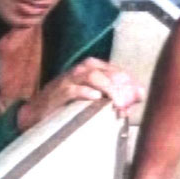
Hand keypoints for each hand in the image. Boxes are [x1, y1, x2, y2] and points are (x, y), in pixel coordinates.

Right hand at [17, 58, 143, 130]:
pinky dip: (86, 92)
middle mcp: (84, 68)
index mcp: (95, 67)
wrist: (38, 111)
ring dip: (109, 91)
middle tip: (129, 105)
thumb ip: (118, 94)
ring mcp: (71, 78)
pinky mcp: (60, 91)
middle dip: (123, 89)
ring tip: (117, 104)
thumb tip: (141, 95)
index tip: (139, 98)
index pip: (120, 73)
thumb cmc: (71, 103)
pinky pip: (75, 89)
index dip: (131, 86)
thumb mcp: (95, 95)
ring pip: (95, 77)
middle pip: (111, 74)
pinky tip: (96, 98)